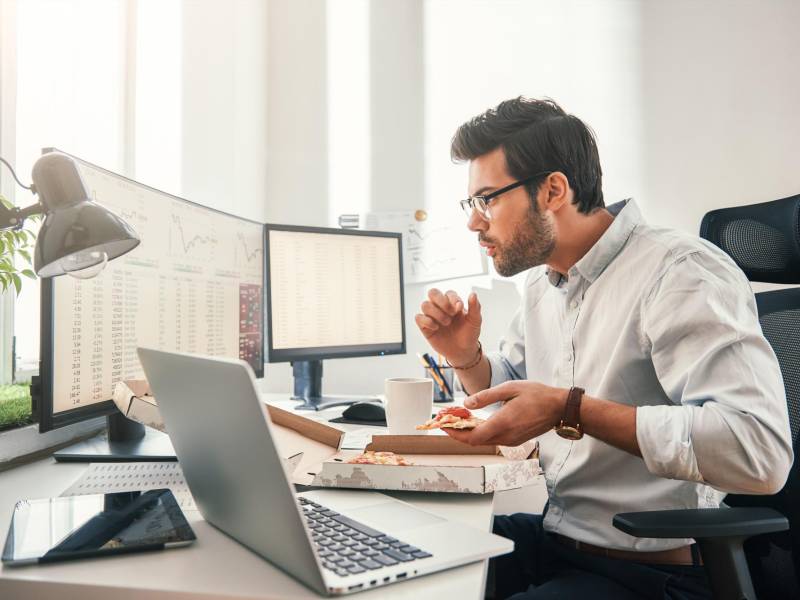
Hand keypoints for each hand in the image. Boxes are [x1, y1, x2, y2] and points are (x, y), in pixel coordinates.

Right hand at [415, 289, 481, 364]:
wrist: (463, 351)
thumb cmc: (469, 334)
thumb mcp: (475, 321)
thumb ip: (475, 307)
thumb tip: (473, 294)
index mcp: (452, 303)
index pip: (448, 293)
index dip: (453, 299)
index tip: (459, 308)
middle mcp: (440, 307)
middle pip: (432, 293)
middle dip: (441, 301)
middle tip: (451, 313)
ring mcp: (432, 316)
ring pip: (425, 305)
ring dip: (436, 313)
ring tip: (447, 323)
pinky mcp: (425, 327)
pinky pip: (418, 318)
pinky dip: (427, 321)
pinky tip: (436, 328)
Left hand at [444, 381, 566, 446]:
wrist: (560, 408)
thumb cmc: (537, 395)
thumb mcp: (509, 388)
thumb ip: (486, 397)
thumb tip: (466, 403)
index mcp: (503, 423)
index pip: (472, 437)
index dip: (454, 433)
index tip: (442, 424)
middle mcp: (506, 437)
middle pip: (475, 442)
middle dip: (458, 432)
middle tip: (446, 420)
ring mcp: (511, 441)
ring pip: (483, 442)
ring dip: (469, 433)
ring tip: (458, 419)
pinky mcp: (515, 441)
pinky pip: (492, 440)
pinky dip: (481, 433)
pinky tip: (476, 421)